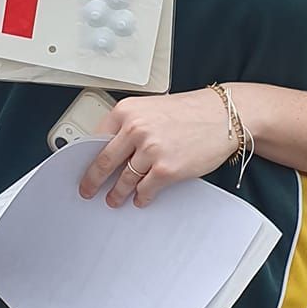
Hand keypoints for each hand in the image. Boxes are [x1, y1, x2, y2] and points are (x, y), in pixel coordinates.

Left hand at [78, 90, 236, 207]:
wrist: (224, 115)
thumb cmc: (192, 111)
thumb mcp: (153, 108)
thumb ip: (131, 125)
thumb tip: (113, 149)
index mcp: (127, 111)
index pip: (96, 138)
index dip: (87, 157)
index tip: (82, 168)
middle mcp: (135, 129)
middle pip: (104, 162)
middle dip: (92, 181)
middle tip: (86, 190)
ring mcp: (150, 151)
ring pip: (124, 179)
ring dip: (117, 193)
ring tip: (113, 199)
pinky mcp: (166, 170)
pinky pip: (145, 190)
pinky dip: (141, 197)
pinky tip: (140, 199)